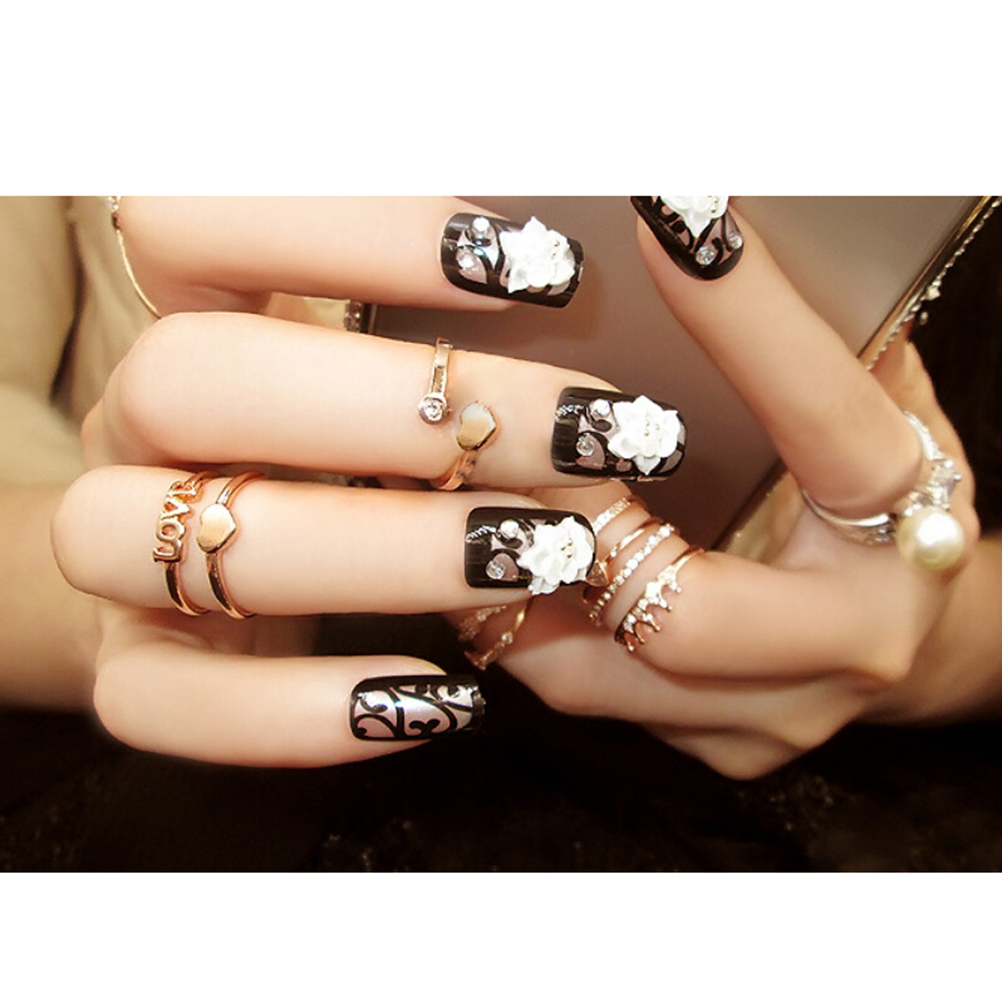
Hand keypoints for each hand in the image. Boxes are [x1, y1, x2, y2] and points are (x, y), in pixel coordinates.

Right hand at [50, 196, 661, 765]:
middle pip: (187, 379)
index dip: (358, 228)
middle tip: (587, 434)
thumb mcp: (399, 356)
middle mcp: (133, 419)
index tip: (546, 265)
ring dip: (377, 551)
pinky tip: (448, 703)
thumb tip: (598, 265)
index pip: (200, 217)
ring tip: (545, 557)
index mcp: (191, 306)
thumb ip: (458, 319)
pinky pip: (160, 704)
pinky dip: (300, 715)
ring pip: (170, 546)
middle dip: (398, 406)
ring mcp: (114, 550)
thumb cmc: (356, 435)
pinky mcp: (132, 669)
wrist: (241, 571)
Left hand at [465, 198, 1000, 778]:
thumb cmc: (883, 497)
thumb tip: (707, 229)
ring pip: (601, 674)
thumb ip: (814, 340)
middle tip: (500, 442)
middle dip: (571, 527)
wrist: (916, 627)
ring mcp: (780, 714)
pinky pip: (588, 695)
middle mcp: (851, 639)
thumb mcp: (883, 404)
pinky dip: (521, 626)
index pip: (826, 413)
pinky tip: (485, 563)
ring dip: (515, 582)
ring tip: (460, 499)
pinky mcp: (722, 746)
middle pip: (681, 611)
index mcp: (910, 520)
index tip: (668, 212)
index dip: (747, 317)